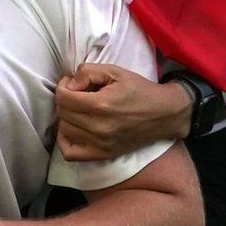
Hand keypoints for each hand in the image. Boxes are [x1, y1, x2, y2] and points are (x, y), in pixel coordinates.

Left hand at [52, 63, 189, 159]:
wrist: (164, 115)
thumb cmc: (139, 90)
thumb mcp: (115, 71)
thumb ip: (88, 72)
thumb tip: (70, 84)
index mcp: (101, 105)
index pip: (63, 97)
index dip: (64, 86)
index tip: (72, 82)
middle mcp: (98, 127)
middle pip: (62, 113)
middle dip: (65, 99)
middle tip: (77, 93)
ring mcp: (100, 144)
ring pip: (64, 130)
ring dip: (66, 117)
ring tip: (78, 109)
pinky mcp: (102, 154)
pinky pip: (70, 153)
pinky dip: (65, 141)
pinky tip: (73, 129)